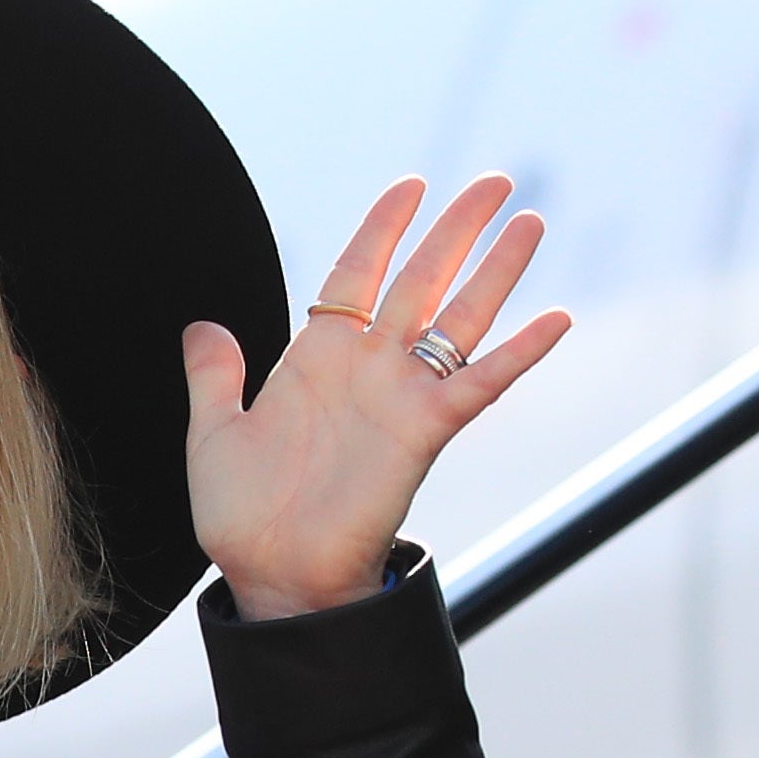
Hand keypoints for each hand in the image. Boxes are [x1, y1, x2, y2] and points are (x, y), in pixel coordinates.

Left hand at [180, 175, 570, 620]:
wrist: (271, 576)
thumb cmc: (242, 516)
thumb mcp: (213, 434)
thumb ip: (213, 375)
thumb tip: (203, 324)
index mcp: (317, 356)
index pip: (357, 271)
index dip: (383, 227)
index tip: (411, 186)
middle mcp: (368, 367)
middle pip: (422, 278)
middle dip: (457, 229)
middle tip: (496, 182)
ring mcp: (400, 396)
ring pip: (459, 317)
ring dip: (496, 270)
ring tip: (530, 222)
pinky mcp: (424, 432)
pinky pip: (480, 385)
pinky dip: (519, 354)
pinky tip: (556, 319)